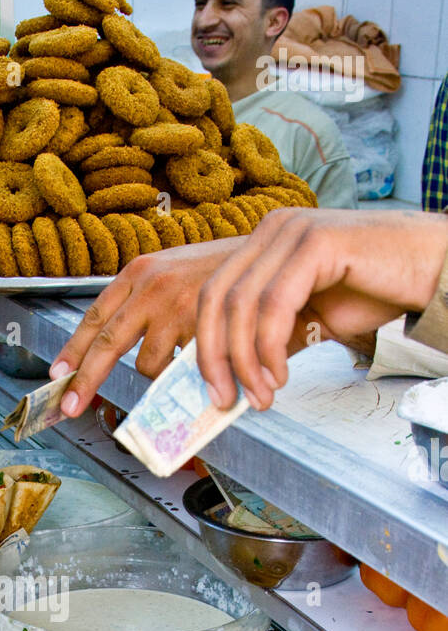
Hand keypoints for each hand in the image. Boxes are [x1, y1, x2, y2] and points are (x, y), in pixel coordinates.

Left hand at [48, 238, 242, 418]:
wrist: (275, 255)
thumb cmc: (223, 270)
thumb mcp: (175, 272)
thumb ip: (145, 301)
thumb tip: (113, 349)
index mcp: (140, 271)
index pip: (96, 315)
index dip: (73, 349)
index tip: (57, 374)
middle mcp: (152, 285)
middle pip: (107, 345)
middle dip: (85, 382)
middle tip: (69, 407)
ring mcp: (177, 306)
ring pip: (149, 364)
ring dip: (161, 372)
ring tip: (185, 357)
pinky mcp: (202, 328)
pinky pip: (181, 369)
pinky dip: (188, 373)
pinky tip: (205, 358)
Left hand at [194, 208, 447, 409]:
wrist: (433, 268)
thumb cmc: (377, 289)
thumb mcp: (311, 320)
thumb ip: (272, 338)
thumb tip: (234, 378)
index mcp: (264, 244)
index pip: (212, 296)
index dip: (205, 347)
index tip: (216, 390)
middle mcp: (273, 230)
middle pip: (216, 299)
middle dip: (214, 358)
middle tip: (226, 400)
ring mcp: (293, 232)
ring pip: (242, 305)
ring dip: (245, 361)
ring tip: (262, 395)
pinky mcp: (317, 243)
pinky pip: (276, 303)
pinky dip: (270, 347)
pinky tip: (281, 374)